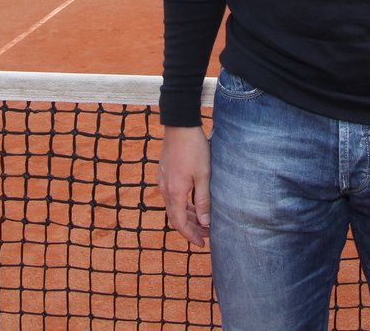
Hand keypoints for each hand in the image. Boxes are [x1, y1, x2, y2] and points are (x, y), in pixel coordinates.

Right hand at [158, 125, 211, 246]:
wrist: (180, 125)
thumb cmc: (194, 148)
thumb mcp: (204, 175)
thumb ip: (203, 199)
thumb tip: (205, 222)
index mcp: (175, 192)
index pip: (180, 223)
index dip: (191, 236)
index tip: (202, 244)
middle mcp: (165, 189)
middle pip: (176, 218)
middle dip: (191, 229)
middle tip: (206, 236)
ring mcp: (163, 181)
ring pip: (174, 207)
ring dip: (188, 217)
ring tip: (203, 222)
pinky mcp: (165, 174)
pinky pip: (172, 197)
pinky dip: (183, 205)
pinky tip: (193, 204)